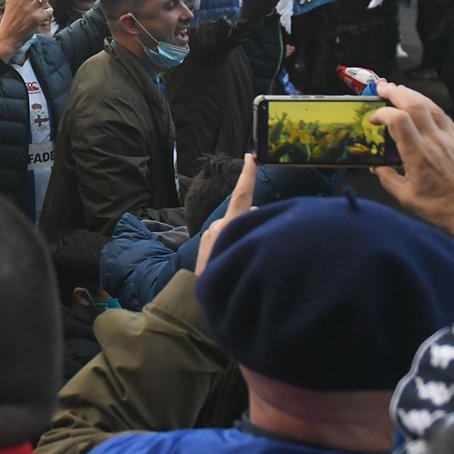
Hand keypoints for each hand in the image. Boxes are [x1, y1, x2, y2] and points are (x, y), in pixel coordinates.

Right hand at [0, 0, 48, 59]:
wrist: (8, 37)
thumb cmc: (9, 21)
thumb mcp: (9, 5)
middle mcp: (22, 2)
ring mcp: (30, 10)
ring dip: (44, 1)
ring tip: (40, 6)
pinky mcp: (37, 18)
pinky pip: (48, 10)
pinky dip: (48, 11)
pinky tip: (44, 14)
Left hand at [195, 155, 257, 274]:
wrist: (197, 297)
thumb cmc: (225, 279)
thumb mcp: (244, 253)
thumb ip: (249, 233)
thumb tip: (255, 215)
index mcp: (229, 226)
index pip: (241, 196)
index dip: (248, 175)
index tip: (250, 156)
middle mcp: (218, 227)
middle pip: (241, 216)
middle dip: (250, 222)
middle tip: (256, 246)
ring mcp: (210, 236)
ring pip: (232, 228)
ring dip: (238, 236)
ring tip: (241, 261)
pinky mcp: (205, 244)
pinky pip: (223, 237)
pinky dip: (229, 244)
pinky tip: (231, 263)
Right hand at [368, 80, 453, 234]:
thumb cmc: (440, 208)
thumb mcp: (406, 197)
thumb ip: (387, 178)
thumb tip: (376, 166)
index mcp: (419, 155)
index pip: (398, 120)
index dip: (382, 113)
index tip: (373, 118)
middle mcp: (435, 142)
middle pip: (415, 105)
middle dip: (396, 92)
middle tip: (382, 87)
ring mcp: (451, 139)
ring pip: (431, 106)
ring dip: (413, 95)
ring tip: (399, 90)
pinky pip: (444, 116)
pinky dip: (429, 107)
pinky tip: (421, 106)